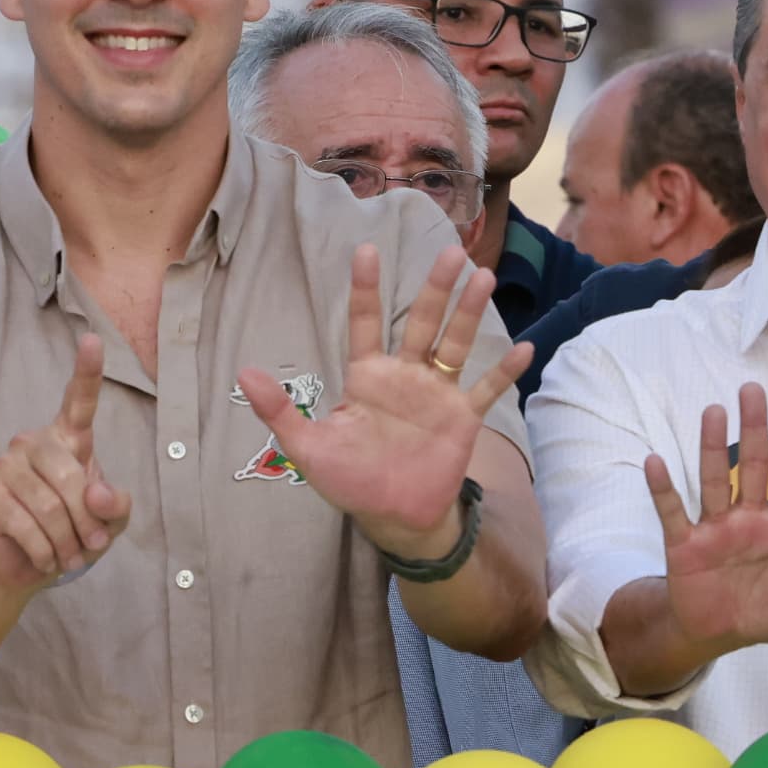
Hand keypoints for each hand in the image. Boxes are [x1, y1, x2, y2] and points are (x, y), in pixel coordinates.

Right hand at [0, 333, 130, 596]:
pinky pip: (26, 525)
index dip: (87, 372)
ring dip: (67, 541)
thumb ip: (115, 507)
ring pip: (49, 505)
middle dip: (87, 520)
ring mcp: (7, 466)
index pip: (78, 401)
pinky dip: (45, 551)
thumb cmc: (73, 533)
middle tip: (92, 545)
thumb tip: (96, 496)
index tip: (92, 340)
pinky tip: (46, 558)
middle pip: (70, 476)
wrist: (28, 565)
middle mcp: (34, 443)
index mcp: (68, 440)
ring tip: (70, 555)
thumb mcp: (108, 523)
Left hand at [237, 243, 528, 560]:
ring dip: (468, 313)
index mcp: (367, 377)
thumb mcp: (307, 448)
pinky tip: (524, 347)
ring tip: (482, 277)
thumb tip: (243, 373)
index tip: (366, 250)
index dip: (366, 288)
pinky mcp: (461, 419)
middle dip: (435, 288)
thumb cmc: (349, 481)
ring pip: (455, 344)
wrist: (392, 517)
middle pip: (421, 322)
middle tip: (450, 252)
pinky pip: (485, 389)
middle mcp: (405, 376)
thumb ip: (278, 410)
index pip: (366, 323)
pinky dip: (503, 371)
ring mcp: (436, 394)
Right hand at [635, 384, 767, 669]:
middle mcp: (751, 520)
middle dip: (755, 431)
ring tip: (715, 411)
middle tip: (753, 391)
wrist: (719, 635)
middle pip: (754, 469)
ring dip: (713, 447)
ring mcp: (716, 529)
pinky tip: (656, 462)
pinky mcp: (685, 545)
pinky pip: (673, 513)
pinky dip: (664, 490)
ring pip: (715, 481)